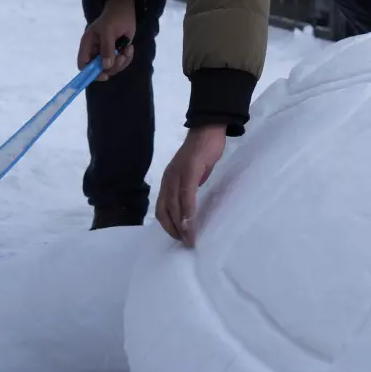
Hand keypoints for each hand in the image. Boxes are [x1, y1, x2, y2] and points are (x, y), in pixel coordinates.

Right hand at [78, 0, 135, 80]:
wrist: (126, 9)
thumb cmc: (114, 17)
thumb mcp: (108, 31)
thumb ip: (106, 49)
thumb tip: (105, 67)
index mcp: (87, 45)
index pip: (83, 65)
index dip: (90, 73)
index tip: (104, 75)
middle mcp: (95, 51)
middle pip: (100, 70)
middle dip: (113, 66)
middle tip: (122, 56)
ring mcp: (106, 53)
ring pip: (112, 68)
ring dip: (122, 62)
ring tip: (128, 49)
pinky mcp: (117, 53)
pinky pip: (121, 63)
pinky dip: (127, 58)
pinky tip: (130, 47)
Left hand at [156, 125, 226, 245]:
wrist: (209, 128)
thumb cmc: (203, 150)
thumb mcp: (193, 173)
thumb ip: (189, 187)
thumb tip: (190, 205)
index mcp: (168, 180)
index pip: (162, 208)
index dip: (168, 225)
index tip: (179, 238)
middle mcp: (168, 179)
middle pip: (165, 210)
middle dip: (174, 230)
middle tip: (185, 243)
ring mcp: (177, 174)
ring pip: (174, 206)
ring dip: (181, 225)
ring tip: (190, 238)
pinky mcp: (189, 170)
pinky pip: (186, 196)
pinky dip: (188, 212)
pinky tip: (193, 223)